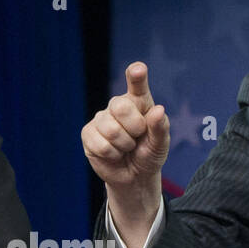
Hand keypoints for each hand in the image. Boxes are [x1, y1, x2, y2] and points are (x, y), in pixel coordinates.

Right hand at [81, 62, 169, 247]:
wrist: (134, 177)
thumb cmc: (148, 154)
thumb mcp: (160, 144)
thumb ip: (160, 128)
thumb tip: (159, 110)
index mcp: (139, 101)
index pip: (137, 84)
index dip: (136, 76)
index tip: (138, 70)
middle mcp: (118, 105)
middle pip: (120, 106)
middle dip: (134, 128)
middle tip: (137, 137)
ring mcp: (101, 118)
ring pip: (110, 129)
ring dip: (123, 145)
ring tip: (126, 148)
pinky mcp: (88, 134)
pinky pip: (99, 144)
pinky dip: (111, 154)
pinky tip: (114, 154)